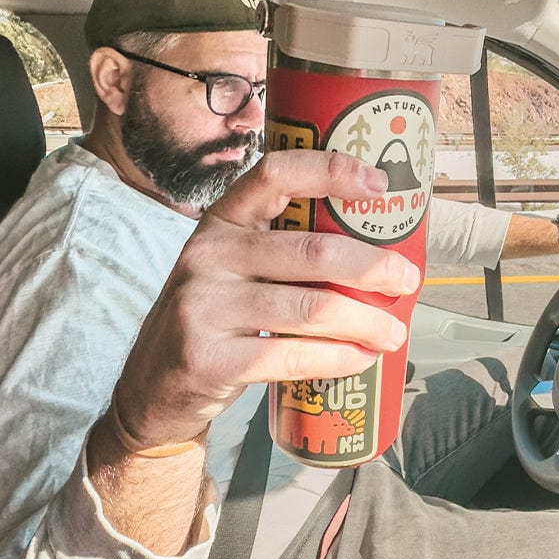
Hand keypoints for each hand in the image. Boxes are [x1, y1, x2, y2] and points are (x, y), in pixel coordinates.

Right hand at [113, 149, 421, 447]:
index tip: (380, 185)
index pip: (275, 174)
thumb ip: (281, 252)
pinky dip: (337, 359)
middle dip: (372, 268)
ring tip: (393, 333)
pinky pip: (291, 355)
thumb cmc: (213, 319)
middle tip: (407, 281)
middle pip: (311, 252)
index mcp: (220, 220)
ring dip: (365, 321)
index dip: (331, 171)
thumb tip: (377, 254)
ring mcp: (203, 306)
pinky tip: (359, 358)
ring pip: (310, 309)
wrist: (151, 387)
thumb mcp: (230, 268)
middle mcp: (208, 255)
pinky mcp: (207, 358)